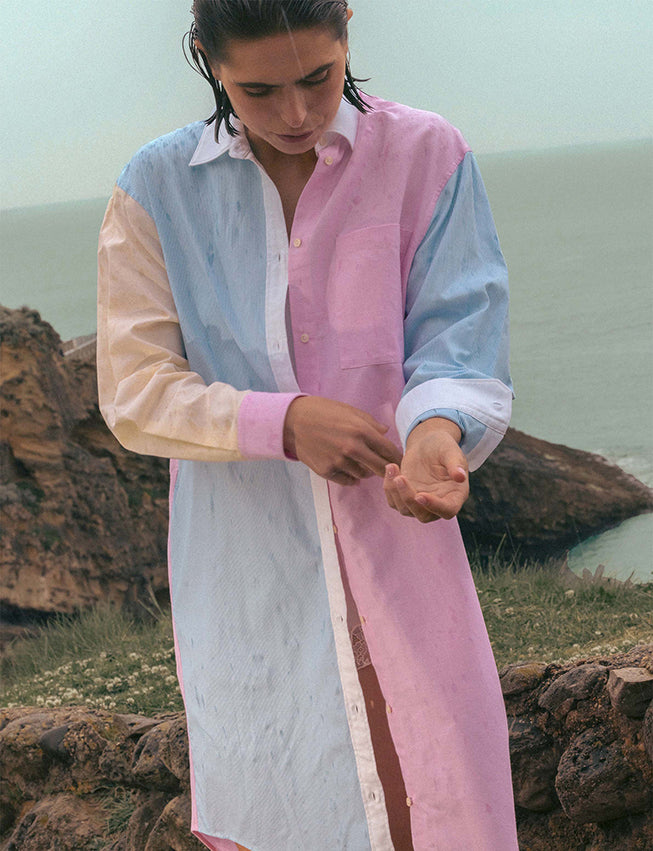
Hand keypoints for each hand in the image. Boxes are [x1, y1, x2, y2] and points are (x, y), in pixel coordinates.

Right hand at [284, 396, 402, 485]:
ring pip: (364, 475)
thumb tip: (386, 433)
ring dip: (366, 471)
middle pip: (381, 469)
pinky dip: (352, 477)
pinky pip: (348, 481)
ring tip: (361, 462)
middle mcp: (352, 448)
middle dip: (387, 469)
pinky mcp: (327, 471)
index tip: (400, 460)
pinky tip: (349, 469)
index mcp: (361, 431)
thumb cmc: (324, 411)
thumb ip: (371, 423)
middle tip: (387, 468)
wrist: (293, 421)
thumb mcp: (350, 411)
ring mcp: (339, 461)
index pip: (389, 451)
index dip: (398, 457)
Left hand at [384, 418, 468, 521]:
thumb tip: (460, 477)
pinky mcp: (406, 498)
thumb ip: (456, 464)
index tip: (420, 495)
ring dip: (395, 492)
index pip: (448, 510)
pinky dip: (388, 488)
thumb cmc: (443, 446)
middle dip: (409, 499)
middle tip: (400, 478)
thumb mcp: (451, 451)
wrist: (427, 444)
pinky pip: (394, 502)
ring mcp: (421, 504)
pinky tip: (391, 468)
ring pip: (406, 510)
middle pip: (424, 516)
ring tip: (392, 467)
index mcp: (455, 494)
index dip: (435, 507)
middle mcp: (439, 503)